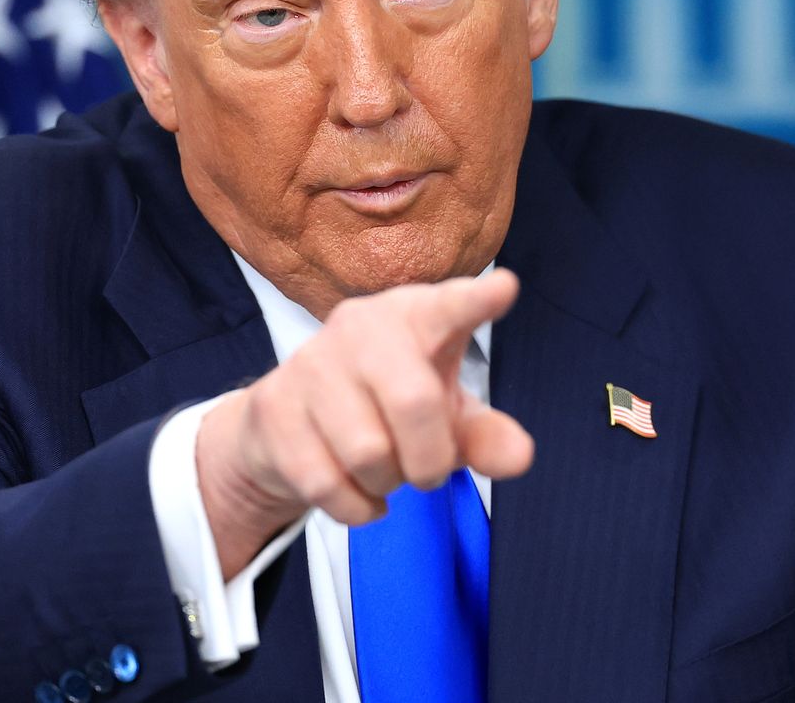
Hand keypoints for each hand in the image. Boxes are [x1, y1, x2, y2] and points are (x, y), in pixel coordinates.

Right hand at [194, 267, 531, 576]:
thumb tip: (520, 457)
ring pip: (368, 453)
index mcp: (416, 317)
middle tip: (427, 471)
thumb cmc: (387, 407)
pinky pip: (327, 482)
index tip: (505, 289)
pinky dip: (355, 506)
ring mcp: (310, 363)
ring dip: (387, 483)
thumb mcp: (446, 417)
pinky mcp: (273, 408)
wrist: (290, 426)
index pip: (450, 306)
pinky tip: (356, 490)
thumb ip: (486, 435)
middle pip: (414, 402)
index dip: (476, 301)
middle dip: (430, 459)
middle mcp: (361, 327)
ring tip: (384, 470)